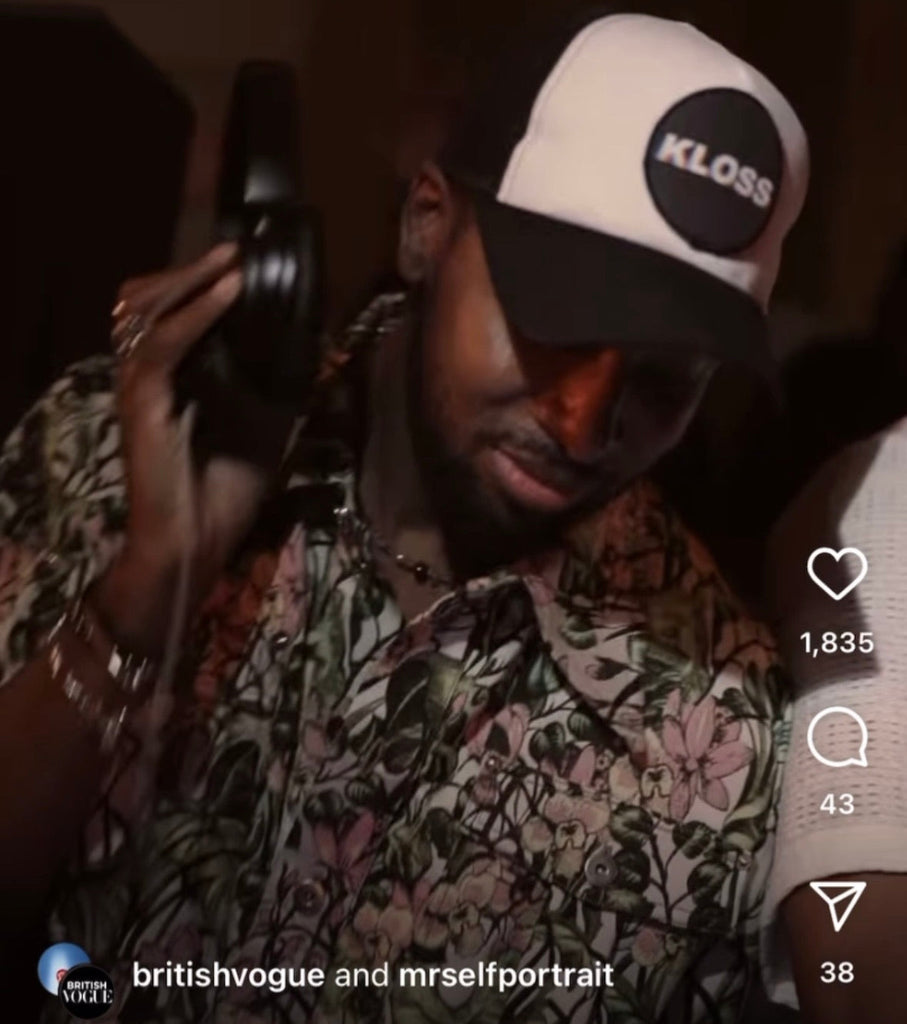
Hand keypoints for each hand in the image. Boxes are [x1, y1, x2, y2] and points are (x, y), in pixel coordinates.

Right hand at [92, 243, 272, 654]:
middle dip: (190, 270)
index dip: (200, 281)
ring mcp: (142, 385)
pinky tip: (225, 291)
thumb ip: (283, 388)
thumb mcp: (269, 427)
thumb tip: (320, 350)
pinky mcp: (141, 401)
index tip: (241, 257)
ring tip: (229, 261)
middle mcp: (152, 373)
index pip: (174, 312)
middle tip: (233, 251)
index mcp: (176, 377)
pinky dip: (193, 314)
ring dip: (191, 279)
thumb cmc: (226, 492)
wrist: (197, 542)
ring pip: (150, 311)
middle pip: (152, 300)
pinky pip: (162, 344)